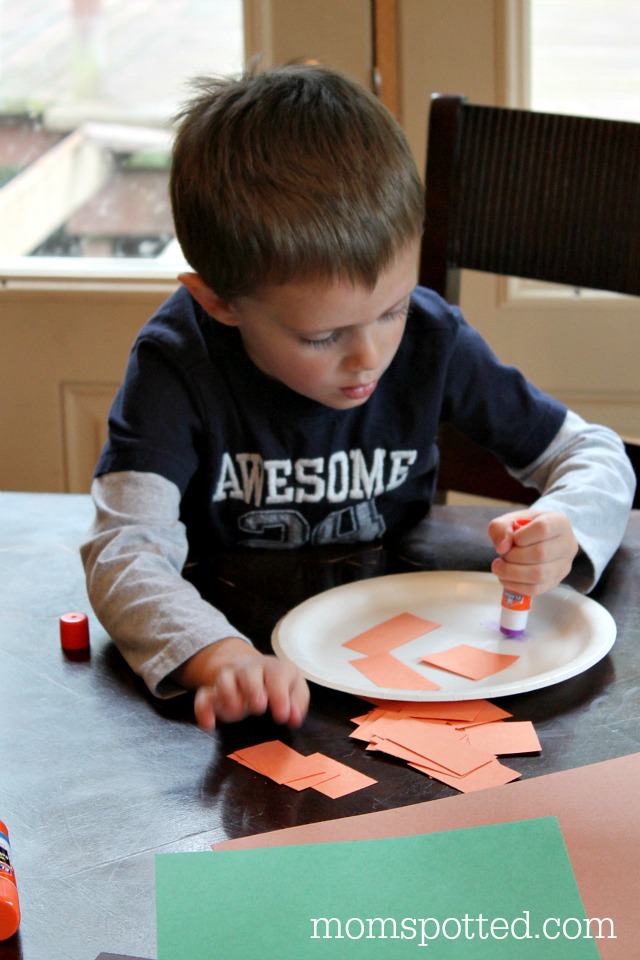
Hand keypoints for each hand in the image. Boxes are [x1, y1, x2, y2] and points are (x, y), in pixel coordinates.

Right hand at [174, 638, 309, 731]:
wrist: (252, 667)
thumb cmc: (277, 682)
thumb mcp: (294, 688)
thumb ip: (297, 703)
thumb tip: (293, 718)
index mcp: (273, 668)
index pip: (276, 675)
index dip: (280, 695)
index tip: (282, 716)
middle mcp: (249, 670)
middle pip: (248, 673)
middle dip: (252, 690)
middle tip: (259, 708)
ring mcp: (230, 679)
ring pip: (223, 680)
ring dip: (228, 695)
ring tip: (237, 712)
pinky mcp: (214, 692)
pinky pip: (203, 696)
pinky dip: (203, 709)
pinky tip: (209, 725)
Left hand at [487, 510, 578, 595]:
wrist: (538, 540)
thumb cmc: (525, 528)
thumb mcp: (509, 520)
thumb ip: (501, 528)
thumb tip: (502, 547)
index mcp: (559, 523)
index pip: (543, 528)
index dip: (521, 536)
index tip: (511, 539)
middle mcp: (567, 544)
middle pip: (540, 554)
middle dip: (513, 556)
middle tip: (502, 555)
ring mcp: (564, 566)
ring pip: (539, 575)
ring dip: (512, 573)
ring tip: (500, 567)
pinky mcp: (556, 582)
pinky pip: (536, 589)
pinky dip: (516, 585)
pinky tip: (505, 578)